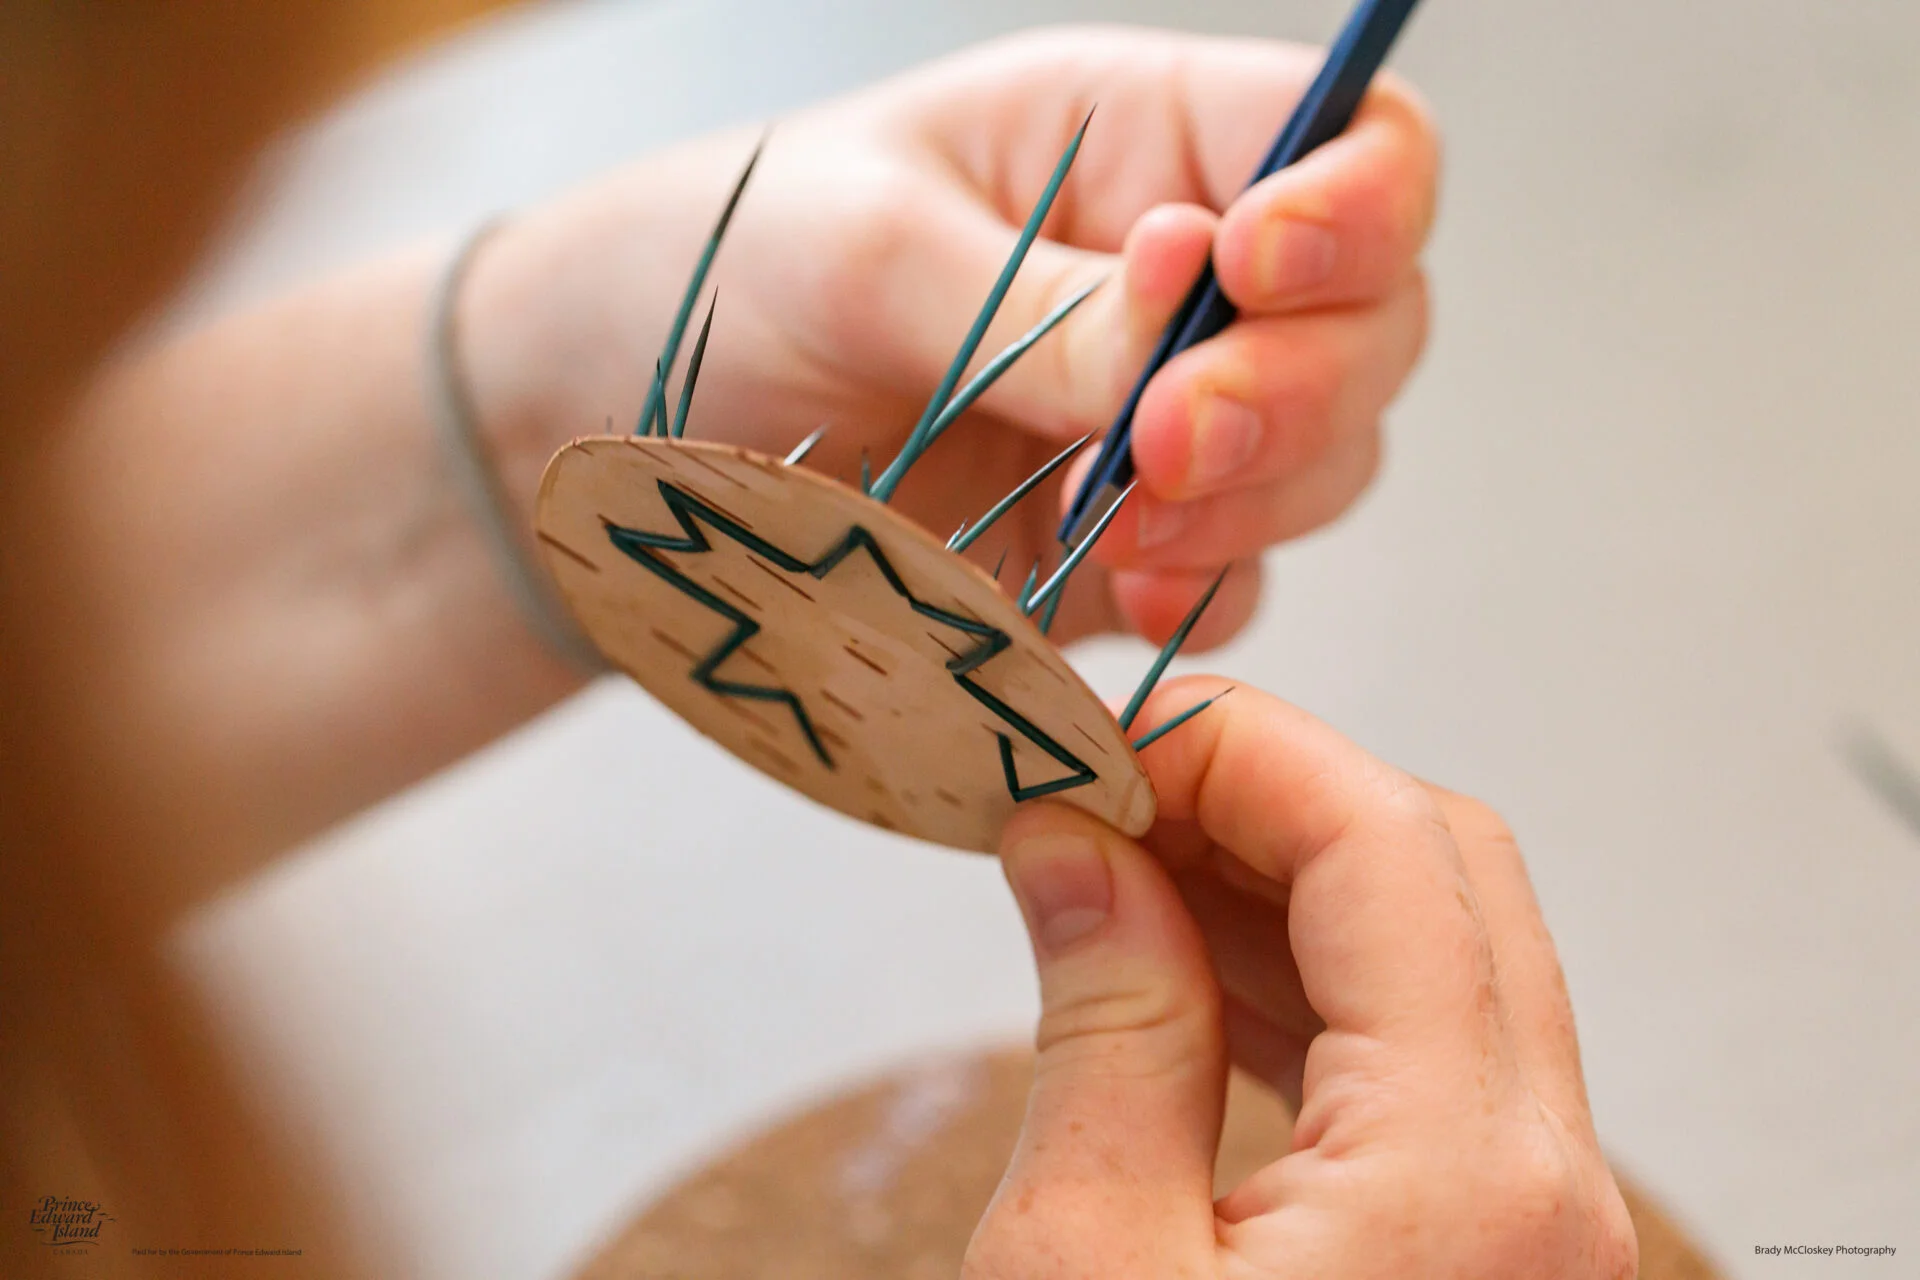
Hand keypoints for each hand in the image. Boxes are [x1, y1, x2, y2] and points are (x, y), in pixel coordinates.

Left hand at [467, 26, 1434, 646]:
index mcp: (1140, 143)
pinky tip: (1133, 588)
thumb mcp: (868, 249)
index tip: (1252, 268)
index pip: (1347, 148)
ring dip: (1258, 498)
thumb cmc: (731, 266)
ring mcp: (1158, 423)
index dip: (1353, 207)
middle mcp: (1180, 282)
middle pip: (1368, 322)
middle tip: (1171, 434)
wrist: (621, 421)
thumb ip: (1041, 304)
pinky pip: (1227, 577)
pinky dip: (1205, 588)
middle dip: (1298, 385)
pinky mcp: (1118, 545)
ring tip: (1126, 517)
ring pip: (1322, 461)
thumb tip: (1187, 338)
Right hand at [968, 679, 1636, 1277]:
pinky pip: (1422, 1055)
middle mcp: (1541, 1184)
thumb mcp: (1082, 1266)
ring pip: (1437, 952)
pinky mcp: (1491, 1246)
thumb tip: (1077, 851)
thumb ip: (1103, 1032)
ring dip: (1280, 882)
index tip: (1107, 736)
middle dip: (1264, 795)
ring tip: (1120, 867)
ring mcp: (1532, 1218)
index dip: (1239, 747)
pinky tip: (1182, 967)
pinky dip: (1306, 980)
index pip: (1384, 845)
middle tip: (1107, 792)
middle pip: (1440, 871)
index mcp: (1461, 1174)